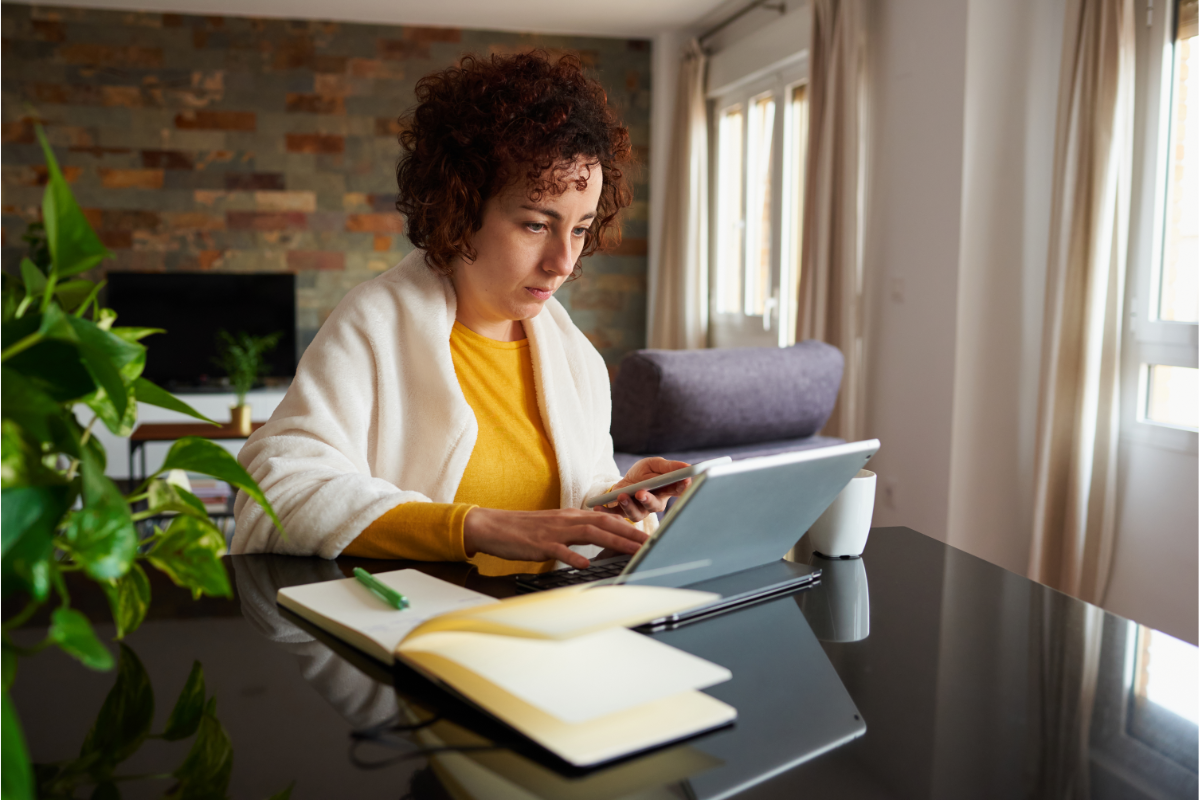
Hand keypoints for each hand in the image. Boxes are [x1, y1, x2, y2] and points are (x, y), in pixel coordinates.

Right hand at [462, 507, 648, 569]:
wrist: (493, 526)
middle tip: (651, 543)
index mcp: (571, 516)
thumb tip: (597, 537)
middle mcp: (567, 520)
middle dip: (631, 533)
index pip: (607, 518)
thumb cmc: (524, 530)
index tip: (648, 536)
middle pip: (605, 523)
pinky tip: (586, 564)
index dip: (629, 527)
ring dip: (614, 541)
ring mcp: (554, 531)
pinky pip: (559, 550)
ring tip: (633, 550)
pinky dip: (574, 556)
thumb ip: (576, 531)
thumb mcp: (554, 526)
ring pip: (590, 533)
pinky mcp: (540, 543)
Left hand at [595, 458, 691, 522]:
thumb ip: (669, 467)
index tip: (684, 481)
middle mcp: (654, 504)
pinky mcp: (622, 511)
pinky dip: (607, 511)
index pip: (678, 490)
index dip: (682, 487)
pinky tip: (598, 507)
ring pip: (636, 513)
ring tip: (622, 496)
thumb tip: (687, 466)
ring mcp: (639, 509)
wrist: (626, 480)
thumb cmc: (645, 473)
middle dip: (648, 500)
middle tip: (641, 493)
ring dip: (628, 506)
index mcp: (666, 491)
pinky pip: (615, 515)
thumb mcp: (655, 465)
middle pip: (654, 505)